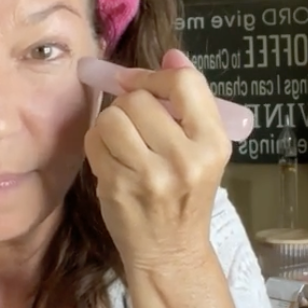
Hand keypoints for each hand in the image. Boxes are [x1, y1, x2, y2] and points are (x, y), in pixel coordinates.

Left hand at [83, 49, 229, 270]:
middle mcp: (185, 159)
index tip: (143, 82)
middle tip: (135, 123)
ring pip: (113, 117)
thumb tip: (172, 55)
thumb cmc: (186, 196)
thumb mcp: (203, 151)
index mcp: (212, 144)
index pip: (185, 84)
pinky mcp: (117, 187)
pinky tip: (111, 158)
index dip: (156, 75)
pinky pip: (94, 141)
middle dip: (130, 103)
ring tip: (123, 141)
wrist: (171, 253)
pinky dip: (97, 143)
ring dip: (111, 123)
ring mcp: (149, 176)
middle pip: (139, 99)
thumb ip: (189, 104)